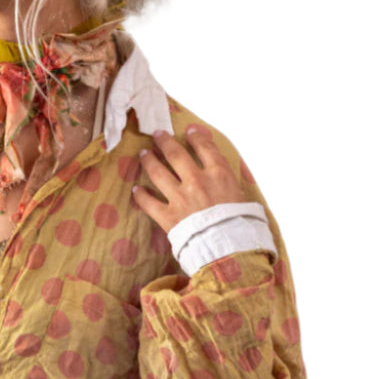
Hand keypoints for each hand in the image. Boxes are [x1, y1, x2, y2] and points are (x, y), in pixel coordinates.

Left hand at [131, 125, 245, 234]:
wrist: (230, 247)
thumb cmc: (241, 224)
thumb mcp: (242, 195)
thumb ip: (227, 182)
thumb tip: (221, 175)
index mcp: (218, 173)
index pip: (204, 147)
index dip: (195, 137)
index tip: (189, 131)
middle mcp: (196, 180)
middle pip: (175, 154)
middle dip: (164, 141)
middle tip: (157, 135)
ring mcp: (180, 197)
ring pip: (157, 172)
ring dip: (149, 161)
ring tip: (144, 154)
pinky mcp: (168, 216)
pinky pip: (148, 203)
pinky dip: (140, 196)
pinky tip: (136, 190)